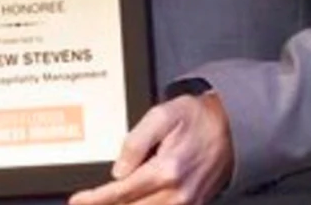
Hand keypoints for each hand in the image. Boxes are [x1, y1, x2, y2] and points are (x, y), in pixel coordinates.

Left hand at [68, 92, 233, 204]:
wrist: (233, 127)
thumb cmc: (198, 118)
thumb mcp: (163, 115)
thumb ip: (136, 142)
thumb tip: (117, 170)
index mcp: (166, 171)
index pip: (120, 192)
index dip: (94, 200)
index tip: (77, 201)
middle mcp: (176, 194)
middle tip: (85, 202)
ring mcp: (186, 204)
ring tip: (102, 203)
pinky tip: (130, 203)